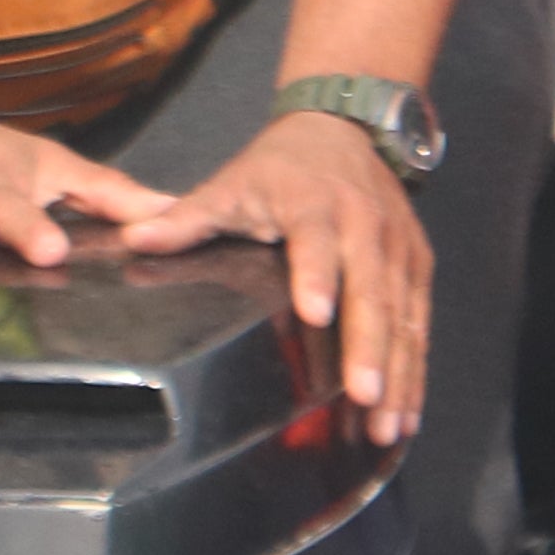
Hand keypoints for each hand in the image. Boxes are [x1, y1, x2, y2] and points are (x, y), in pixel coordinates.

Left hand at [123, 107, 434, 440]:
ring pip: (402, 315)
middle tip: (364, 397)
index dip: (316, 275)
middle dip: (369, 347)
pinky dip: (415, 369)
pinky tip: (407, 414)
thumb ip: (188, 218)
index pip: (315, 242)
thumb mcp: (232, 183)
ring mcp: (398, 247)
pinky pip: (419, 322)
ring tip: (387, 427)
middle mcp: (364, 225)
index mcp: (314, 204)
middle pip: (371, 290)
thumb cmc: (281, 166)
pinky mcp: (417, 264)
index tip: (313, 314)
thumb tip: (135, 239)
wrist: (345, 126)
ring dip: (399, 374)